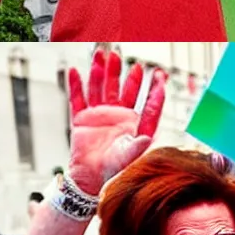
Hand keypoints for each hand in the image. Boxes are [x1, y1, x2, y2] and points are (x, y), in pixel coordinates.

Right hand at [66, 48, 166, 194]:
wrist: (90, 179)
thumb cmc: (113, 169)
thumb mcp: (128, 157)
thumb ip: (137, 147)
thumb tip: (147, 138)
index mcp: (133, 122)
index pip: (146, 101)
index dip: (153, 89)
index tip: (159, 74)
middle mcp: (117, 114)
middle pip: (119, 87)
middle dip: (119, 71)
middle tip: (119, 55)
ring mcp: (99, 114)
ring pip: (99, 88)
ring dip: (99, 72)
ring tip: (100, 55)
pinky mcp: (81, 119)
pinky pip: (77, 99)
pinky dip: (76, 85)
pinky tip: (75, 72)